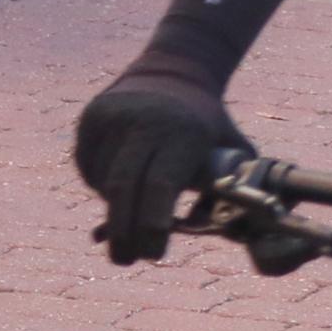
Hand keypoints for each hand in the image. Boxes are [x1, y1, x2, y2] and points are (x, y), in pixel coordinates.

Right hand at [72, 67, 242, 264]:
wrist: (175, 71)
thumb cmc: (208, 126)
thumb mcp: (231, 149)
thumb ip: (240, 189)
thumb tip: (244, 236)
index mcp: (185, 132)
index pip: (160, 186)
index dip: (152, 225)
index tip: (153, 253)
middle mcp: (145, 121)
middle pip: (122, 189)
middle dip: (122, 232)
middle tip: (125, 259)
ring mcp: (114, 117)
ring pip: (101, 181)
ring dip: (112, 207)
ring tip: (129, 210)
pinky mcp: (91, 117)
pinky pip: (87, 166)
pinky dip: (98, 184)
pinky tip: (118, 183)